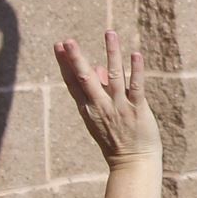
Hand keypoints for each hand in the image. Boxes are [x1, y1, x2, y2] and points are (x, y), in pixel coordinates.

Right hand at [56, 30, 158, 167]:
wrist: (133, 164)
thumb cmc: (117, 139)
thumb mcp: (101, 116)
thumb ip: (100, 90)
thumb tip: (99, 67)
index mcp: (89, 109)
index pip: (73, 83)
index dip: (65, 64)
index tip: (58, 46)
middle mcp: (101, 107)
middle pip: (86, 80)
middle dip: (77, 60)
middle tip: (68, 40)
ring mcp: (119, 108)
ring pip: (114, 76)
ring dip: (112, 53)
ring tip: (109, 33)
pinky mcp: (137, 110)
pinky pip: (136, 87)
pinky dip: (136, 70)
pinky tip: (136, 54)